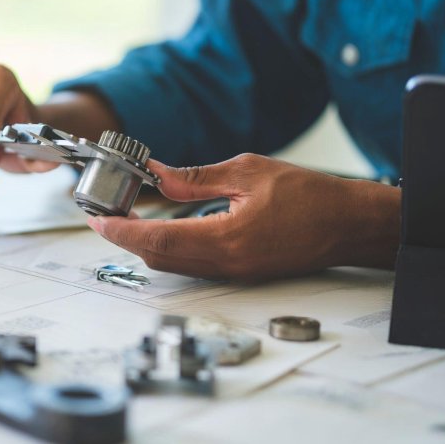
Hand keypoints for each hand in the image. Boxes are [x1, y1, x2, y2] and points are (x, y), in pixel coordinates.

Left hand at [87, 154, 400, 281]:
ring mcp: (233, 272)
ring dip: (144, 243)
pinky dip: (168, 248)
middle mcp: (225, 263)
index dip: (120, 230)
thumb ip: (196, 178)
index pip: (157, 238)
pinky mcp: (239, 271)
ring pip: (172, 264)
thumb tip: (158, 177)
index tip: (95, 219)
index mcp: (226, 238)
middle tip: (104, 214)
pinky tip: (161, 228)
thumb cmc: (311, 196)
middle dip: (125, 237)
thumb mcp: (248, 172)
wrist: (349, 225)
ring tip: (126, 218)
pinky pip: (191, 265)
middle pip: (158, 256)